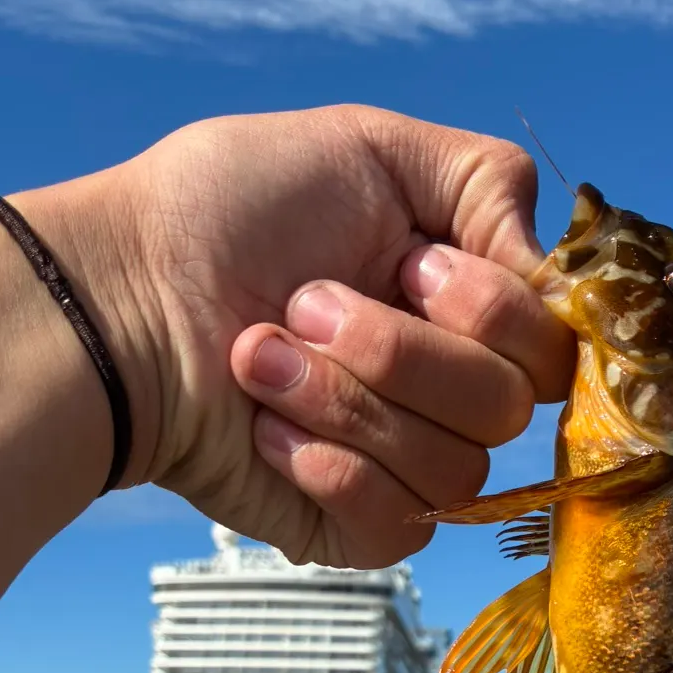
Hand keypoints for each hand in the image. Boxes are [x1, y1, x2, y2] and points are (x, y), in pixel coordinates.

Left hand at [20, 105, 573, 565]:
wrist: (117, 300)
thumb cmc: (227, 211)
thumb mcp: (367, 146)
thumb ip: (490, 185)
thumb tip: (555, 278)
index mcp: (469, 306)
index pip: (556, 345)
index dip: (492, 311)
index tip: (409, 263)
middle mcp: (453, 389)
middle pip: (511, 408)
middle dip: (397, 349)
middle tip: (305, 302)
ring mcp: (409, 464)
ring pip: (455, 469)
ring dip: (343, 399)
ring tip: (258, 355)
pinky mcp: (361, 527)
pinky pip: (401, 524)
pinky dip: (325, 466)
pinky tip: (263, 427)